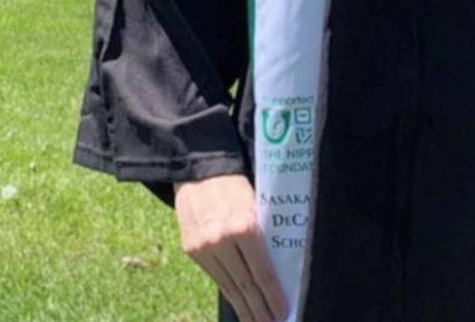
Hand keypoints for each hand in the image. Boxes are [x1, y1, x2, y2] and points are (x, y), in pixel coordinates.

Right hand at [174, 174, 287, 321]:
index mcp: (244, 225)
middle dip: (260, 309)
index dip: (273, 295)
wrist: (197, 167)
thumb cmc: (234, 181)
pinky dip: (228, 292)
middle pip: (245, 284)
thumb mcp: (254, 200)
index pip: (262, 271)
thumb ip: (262, 230)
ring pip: (228, 285)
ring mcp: (204, 246)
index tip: (284, 312)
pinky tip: (237, 304)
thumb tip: (278, 264)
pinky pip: (214, 276)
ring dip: (244, 307)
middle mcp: (222, 239)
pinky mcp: (190, 248)